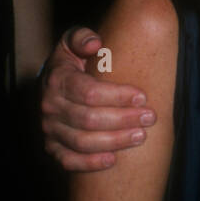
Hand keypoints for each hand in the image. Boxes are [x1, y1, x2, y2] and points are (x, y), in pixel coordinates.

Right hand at [40, 26, 156, 170]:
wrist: (54, 82)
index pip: (89, 92)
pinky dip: (89, 163)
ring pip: (81, 142)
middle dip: (123, 119)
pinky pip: (67, 161)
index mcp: (57, 79)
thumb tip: (94, 43)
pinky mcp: (52, 146)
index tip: (143, 96)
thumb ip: (82, 37)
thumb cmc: (73, 60)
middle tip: (150, 117)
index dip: (118, 96)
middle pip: (88, 119)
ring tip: (141, 136)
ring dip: (114, 142)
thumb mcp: (74, 41)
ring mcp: (49, 128)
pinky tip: (113, 160)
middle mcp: (49, 105)